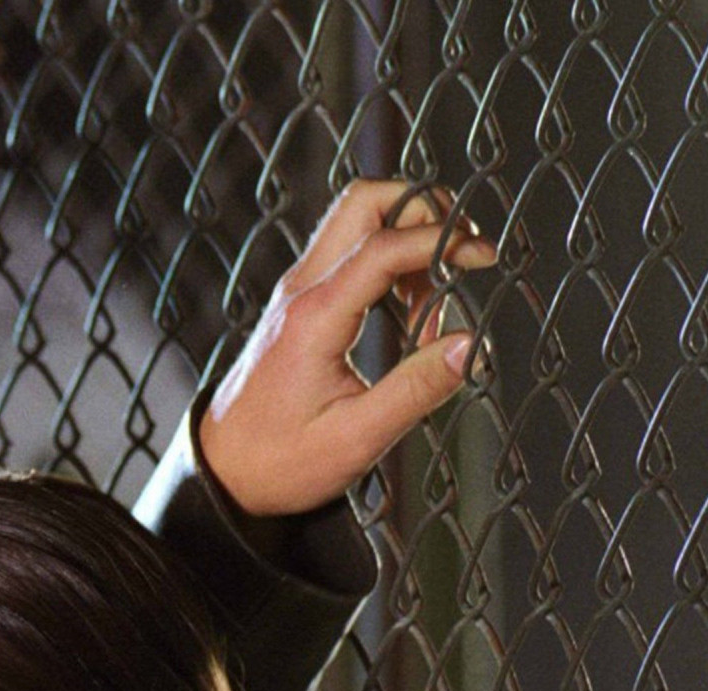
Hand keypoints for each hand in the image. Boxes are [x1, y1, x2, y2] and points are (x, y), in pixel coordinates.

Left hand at [199, 179, 495, 517]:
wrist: (222, 471)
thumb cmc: (281, 461)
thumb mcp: (356, 439)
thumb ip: (417, 390)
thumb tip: (471, 346)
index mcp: (314, 318)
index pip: (384, 245)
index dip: (442, 240)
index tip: (485, 259)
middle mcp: (301, 291)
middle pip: (364, 202)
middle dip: (423, 210)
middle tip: (461, 256)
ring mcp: (297, 291)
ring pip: (358, 221)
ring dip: (409, 239)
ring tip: (433, 309)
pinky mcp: (302, 302)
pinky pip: (352, 254)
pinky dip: (392, 263)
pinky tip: (411, 315)